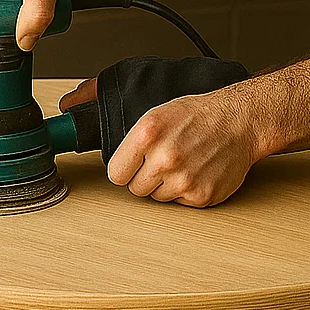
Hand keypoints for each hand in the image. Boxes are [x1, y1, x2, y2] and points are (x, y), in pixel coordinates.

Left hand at [60, 79, 259, 207]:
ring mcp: (184, 179)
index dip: (125, 169)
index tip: (134, 164)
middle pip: (135, 189)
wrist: (240, 121)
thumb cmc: (198, 115)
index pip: (115, 173)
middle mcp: (164, 158)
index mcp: (147, 134)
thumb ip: (121, 126)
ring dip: (167, 185)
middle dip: (146, 177)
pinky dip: (188, 192)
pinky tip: (198, 171)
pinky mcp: (201, 196)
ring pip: (157, 198)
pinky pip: (181, 203)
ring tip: (184, 163)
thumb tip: (69, 106)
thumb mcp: (153, 110)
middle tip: (165, 159)